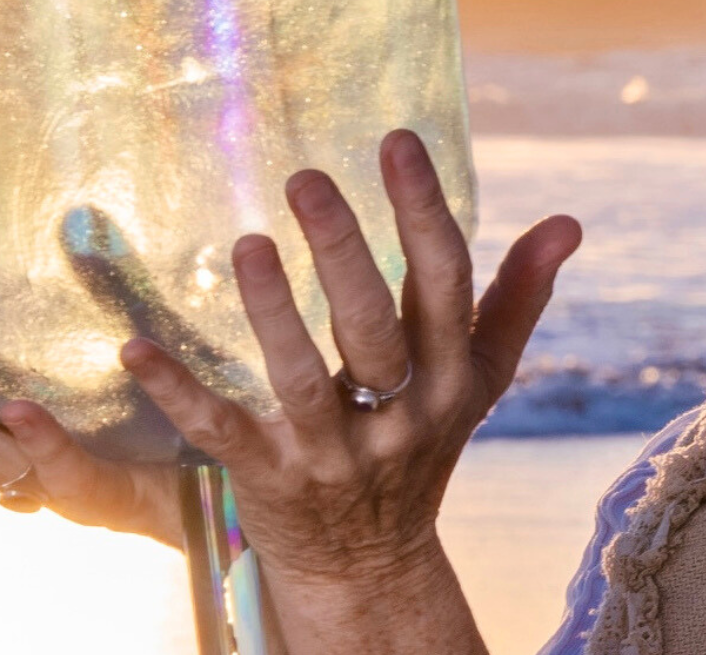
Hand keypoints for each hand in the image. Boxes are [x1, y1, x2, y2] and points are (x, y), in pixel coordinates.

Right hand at [0, 234, 184, 546]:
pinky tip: (20, 408)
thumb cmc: (164, 418)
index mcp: (7, 420)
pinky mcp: (106, 498)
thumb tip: (77, 217)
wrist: (221, 491)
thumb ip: (94, 297)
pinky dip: (43, 441)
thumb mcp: (122, 347)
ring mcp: (52, 484)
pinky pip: (70, 474)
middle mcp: (16, 457)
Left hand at [120, 128, 582, 647]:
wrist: (370, 565)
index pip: (443, 283)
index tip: (397, 141)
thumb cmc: (423, 444)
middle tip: (306, 177)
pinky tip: (136, 348)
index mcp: (449, 377)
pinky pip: (222, 431)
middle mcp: (398, 414)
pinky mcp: (270, 480)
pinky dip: (180, 392)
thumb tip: (569, 222)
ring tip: (247, 242)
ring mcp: (332, 452)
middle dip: (343, 250)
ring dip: (272, 312)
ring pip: (302, 379)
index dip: (423, 211)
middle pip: (374, 326)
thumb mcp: (478, 378)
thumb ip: (516, 297)